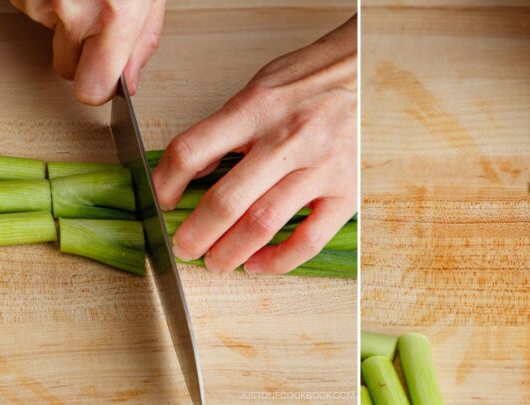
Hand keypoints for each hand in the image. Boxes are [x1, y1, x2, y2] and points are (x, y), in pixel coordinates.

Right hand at [11, 0, 165, 104]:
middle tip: (96, 18)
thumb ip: (143, 40)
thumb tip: (129, 84)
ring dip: (63, 21)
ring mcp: (40, 1)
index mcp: (115, 14)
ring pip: (49, 38)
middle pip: (67, 69)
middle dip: (80, 53)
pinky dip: (46, 1)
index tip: (104, 82)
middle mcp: (74, 11)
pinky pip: (33, 12)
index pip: (92, 90)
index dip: (98, 90)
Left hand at [151, 16, 357, 273]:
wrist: (367, 70)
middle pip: (226, 199)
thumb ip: (226, 127)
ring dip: (231, 252)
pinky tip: (260, 263)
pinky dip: (279, 260)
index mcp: (256, 109)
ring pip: (263, 223)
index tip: (161, 200)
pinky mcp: (346, 190)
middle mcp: (286, 139)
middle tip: (184, 247)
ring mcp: (319, 167)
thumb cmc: (312, 78)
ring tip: (216, 263)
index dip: (166, 183)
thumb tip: (194, 167)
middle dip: (195, 234)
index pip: (192, 151)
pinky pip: (309, 238)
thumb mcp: (259, 88)